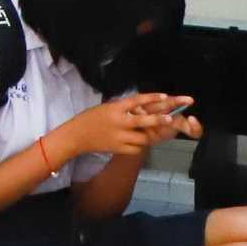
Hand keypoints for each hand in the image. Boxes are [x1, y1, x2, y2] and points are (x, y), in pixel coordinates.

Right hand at [58, 93, 186, 159]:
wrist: (76, 135)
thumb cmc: (91, 119)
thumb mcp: (106, 108)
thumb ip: (122, 109)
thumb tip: (142, 108)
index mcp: (115, 108)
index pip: (137, 100)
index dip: (152, 98)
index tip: (165, 96)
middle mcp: (119, 122)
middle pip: (143, 120)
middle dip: (159, 120)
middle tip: (170, 119)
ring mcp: (119, 136)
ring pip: (143, 137)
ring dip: (147, 136)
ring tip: (147, 134)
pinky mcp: (118, 148)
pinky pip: (136, 149)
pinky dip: (139, 146)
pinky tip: (136, 144)